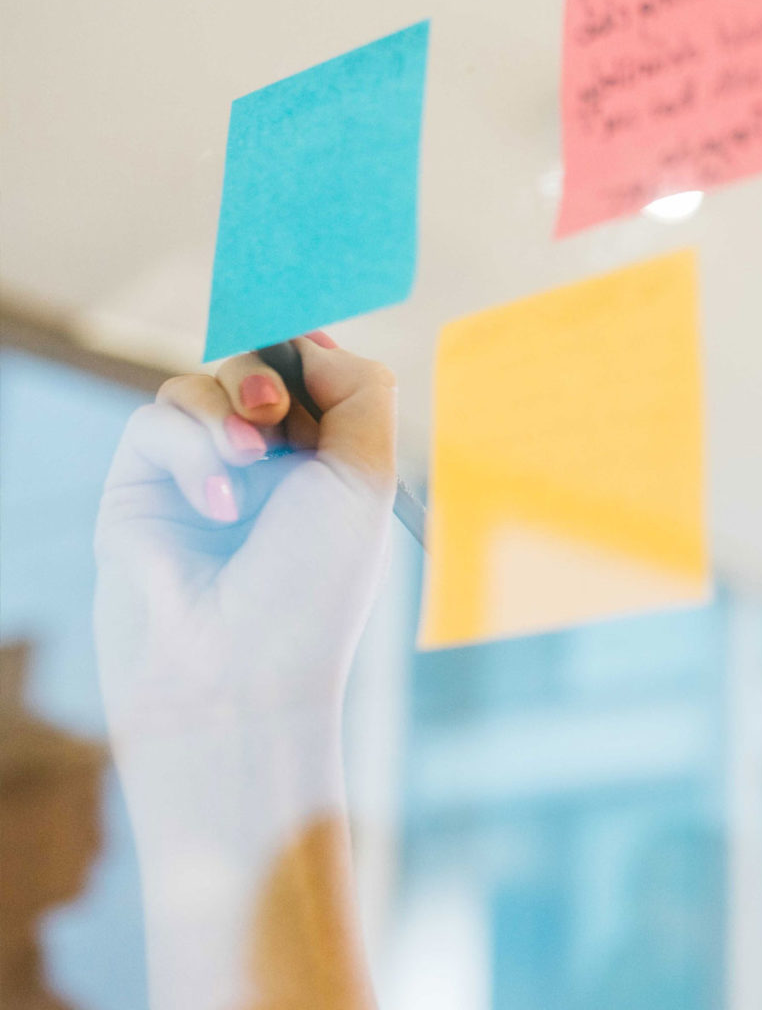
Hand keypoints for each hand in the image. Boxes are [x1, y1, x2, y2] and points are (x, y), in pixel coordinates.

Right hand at [92, 332, 398, 753]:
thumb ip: (360, 392)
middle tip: (275, 412)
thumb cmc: (314, 585)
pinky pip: (156, 422)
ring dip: (227, 409)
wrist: (237, 673)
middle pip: (256, 367)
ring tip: (247, 457)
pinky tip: (215, 505)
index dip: (311, 352)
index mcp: (329, 467)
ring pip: (201, 386)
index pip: (315, 376)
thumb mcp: (367, 477)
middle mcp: (267, 470)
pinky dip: (189, 448)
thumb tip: (316, 343)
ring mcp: (202, 478)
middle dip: (268, 373)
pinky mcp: (140, 489)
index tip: (312, 346)